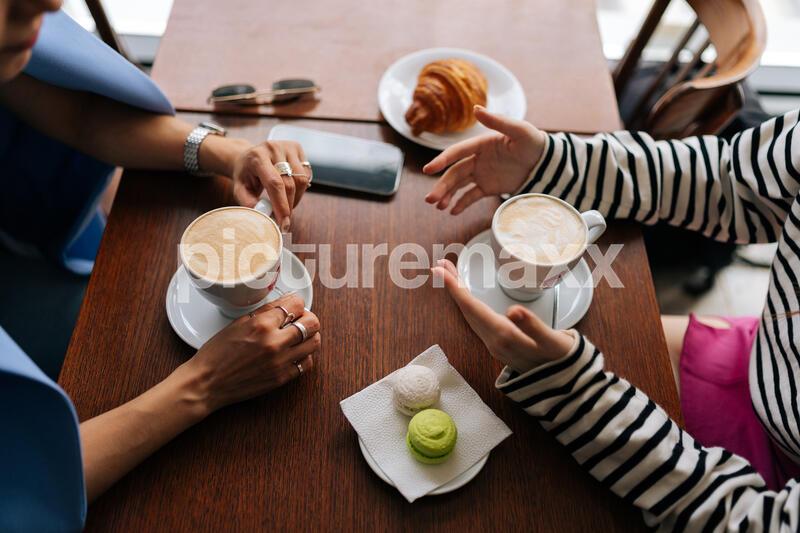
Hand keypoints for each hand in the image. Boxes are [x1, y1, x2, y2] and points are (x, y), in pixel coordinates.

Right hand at [181, 293, 320, 412]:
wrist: (207, 383)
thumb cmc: (217, 353)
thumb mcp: (238, 323)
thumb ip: (265, 312)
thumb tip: (285, 302)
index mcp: (261, 325)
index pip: (296, 304)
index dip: (297, 303)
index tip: (294, 305)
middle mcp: (274, 342)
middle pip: (312, 323)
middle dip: (308, 318)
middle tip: (300, 319)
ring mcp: (280, 362)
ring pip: (314, 342)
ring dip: (310, 336)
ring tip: (299, 336)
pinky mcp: (282, 378)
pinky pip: (307, 363)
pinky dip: (304, 355)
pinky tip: (294, 352)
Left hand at [230, 140, 310, 230]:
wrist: (249, 156)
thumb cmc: (245, 175)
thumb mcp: (239, 189)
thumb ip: (249, 203)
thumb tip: (264, 216)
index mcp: (257, 157)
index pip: (275, 183)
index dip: (281, 205)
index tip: (283, 223)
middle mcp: (274, 148)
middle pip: (290, 183)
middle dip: (289, 206)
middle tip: (284, 219)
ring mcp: (287, 146)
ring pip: (302, 180)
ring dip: (296, 198)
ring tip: (286, 204)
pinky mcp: (297, 148)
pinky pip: (306, 174)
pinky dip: (301, 188)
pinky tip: (290, 190)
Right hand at [423, 106, 546, 214]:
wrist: (546, 162)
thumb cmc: (533, 142)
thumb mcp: (519, 130)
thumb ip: (497, 121)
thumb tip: (475, 108)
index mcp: (480, 144)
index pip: (457, 152)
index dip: (442, 160)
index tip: (428, 169)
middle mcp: (477, 159)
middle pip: (454, 173)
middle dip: (441, 186)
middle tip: (429, 199)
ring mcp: (482, 174)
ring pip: (459, 185)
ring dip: (447, 195)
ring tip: (438, 207)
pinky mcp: (489, 187)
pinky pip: (472, 196)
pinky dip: (462, 204)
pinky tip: (452, 212)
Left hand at [431, 259, 572, 372]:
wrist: (565, 382)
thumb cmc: (561, 358)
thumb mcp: (552, 342)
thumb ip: (533, 327)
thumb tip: (514, 310)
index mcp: (504, 336)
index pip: (473, 309)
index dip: (456, 289)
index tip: (442, 271)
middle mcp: (494, 341)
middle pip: (467, 310)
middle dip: (453, 287)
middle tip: (440, 265)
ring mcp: (494, 344)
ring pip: (470, 315)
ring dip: (459, 295)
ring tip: (451, 274)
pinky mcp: (499, 344)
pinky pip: (477, 320)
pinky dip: (469, 304)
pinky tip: (468, 296)